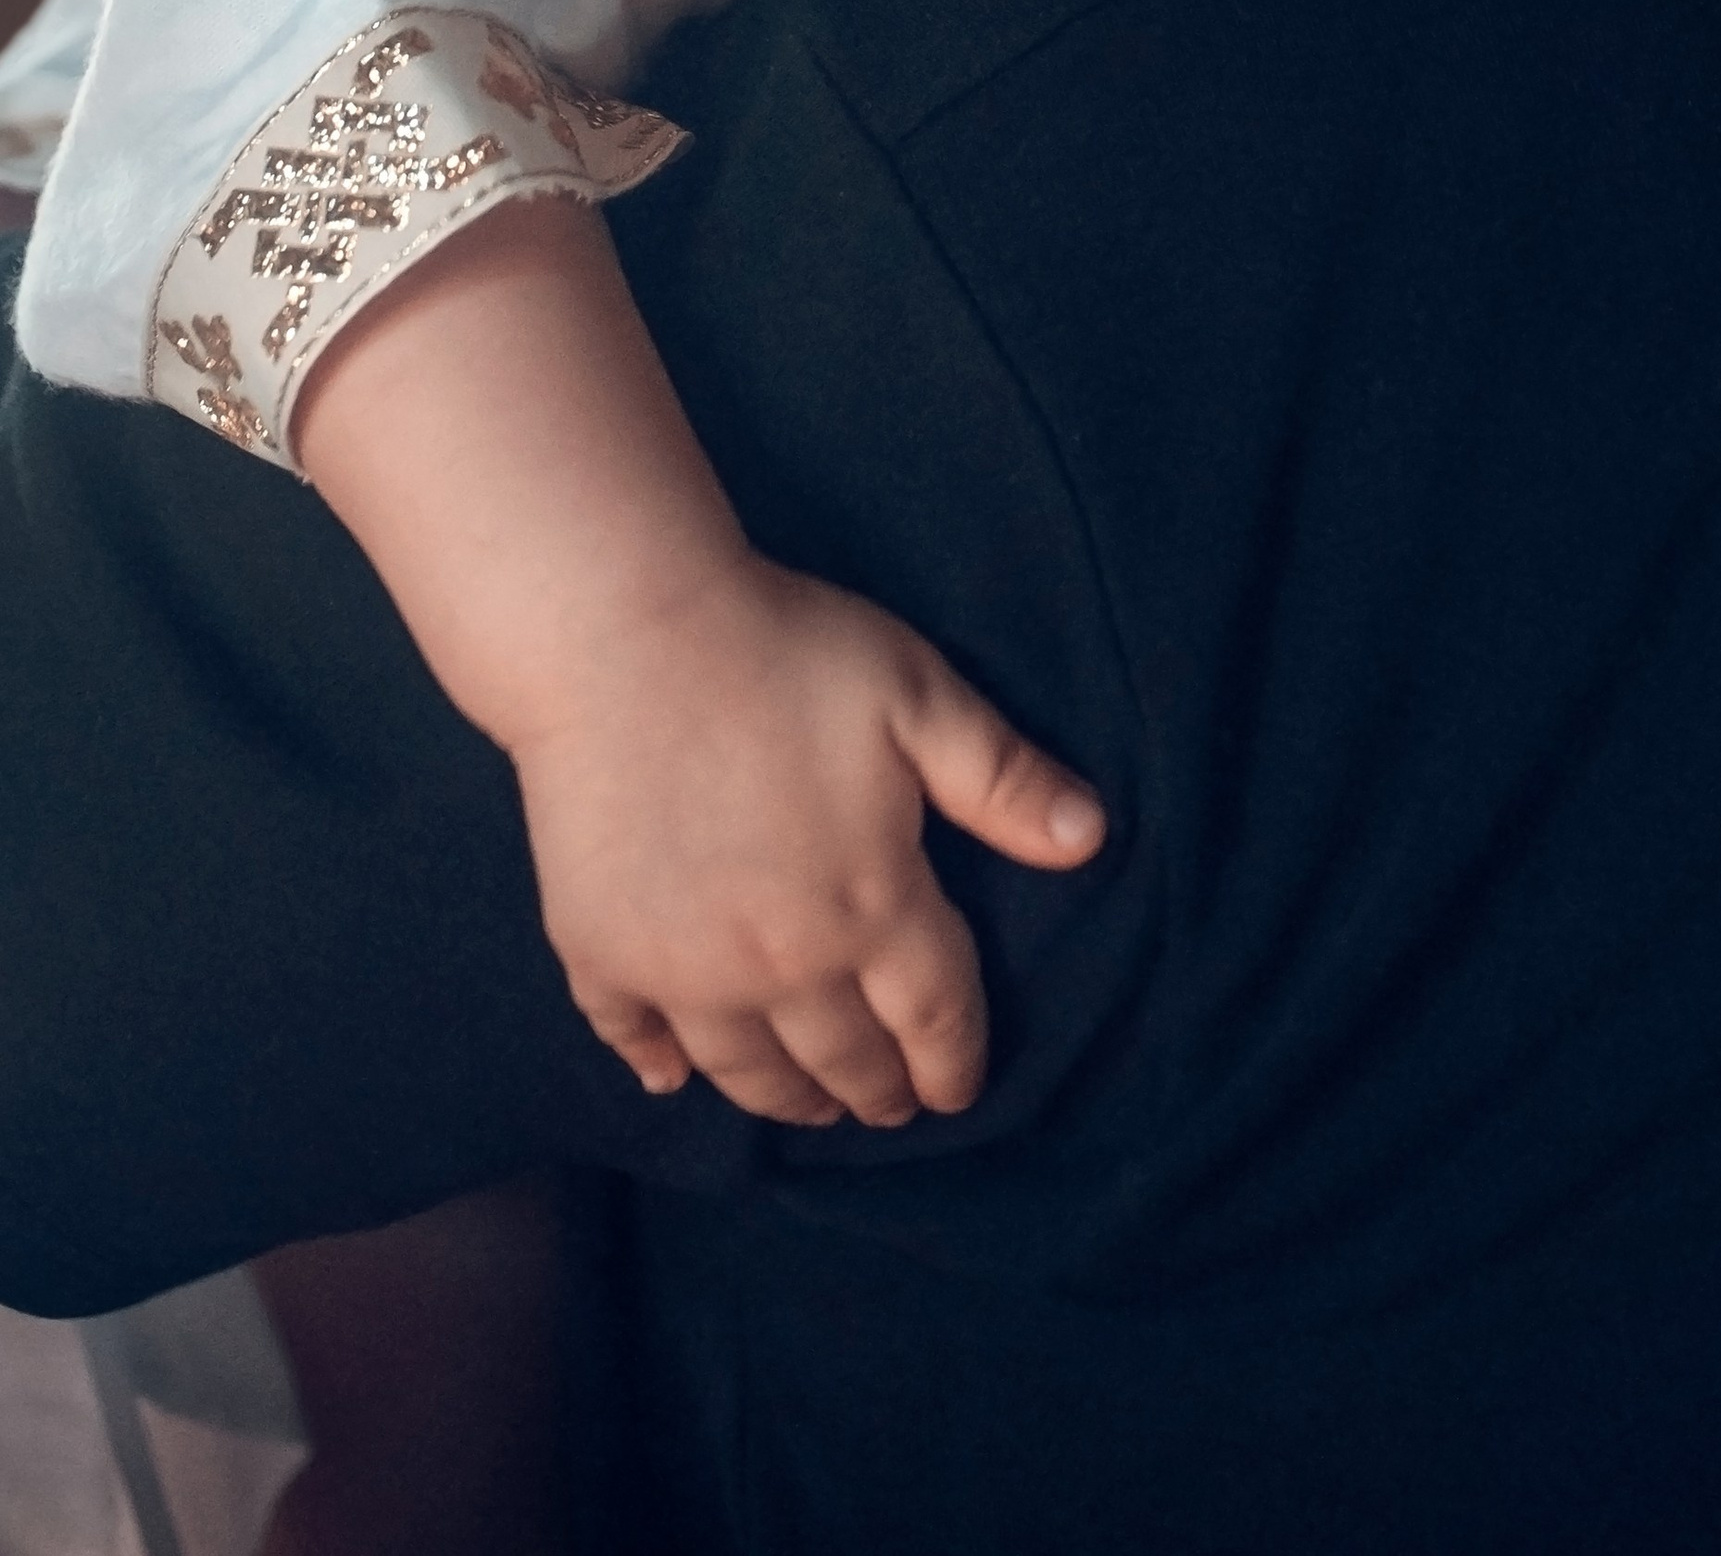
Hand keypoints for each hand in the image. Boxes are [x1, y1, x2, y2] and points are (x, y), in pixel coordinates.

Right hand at [507, 554, 1105, 1130]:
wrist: (622, 638)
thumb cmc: (784, 655)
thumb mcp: (919, 698)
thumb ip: (1002, 779)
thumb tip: (1093, 839)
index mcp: (873, 904)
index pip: (932, 1012)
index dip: (954, 1060)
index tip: (960, 1093)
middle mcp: (784, 964)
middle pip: (844, 1056)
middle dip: (877, 1091)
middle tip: (890, 1110)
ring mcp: (684, 970)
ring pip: (746, 1069)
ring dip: (787, 1099)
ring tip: (808, 1110)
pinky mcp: (600, 951)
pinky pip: (632, 1036)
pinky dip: (655, 1067)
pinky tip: (667, 1080)